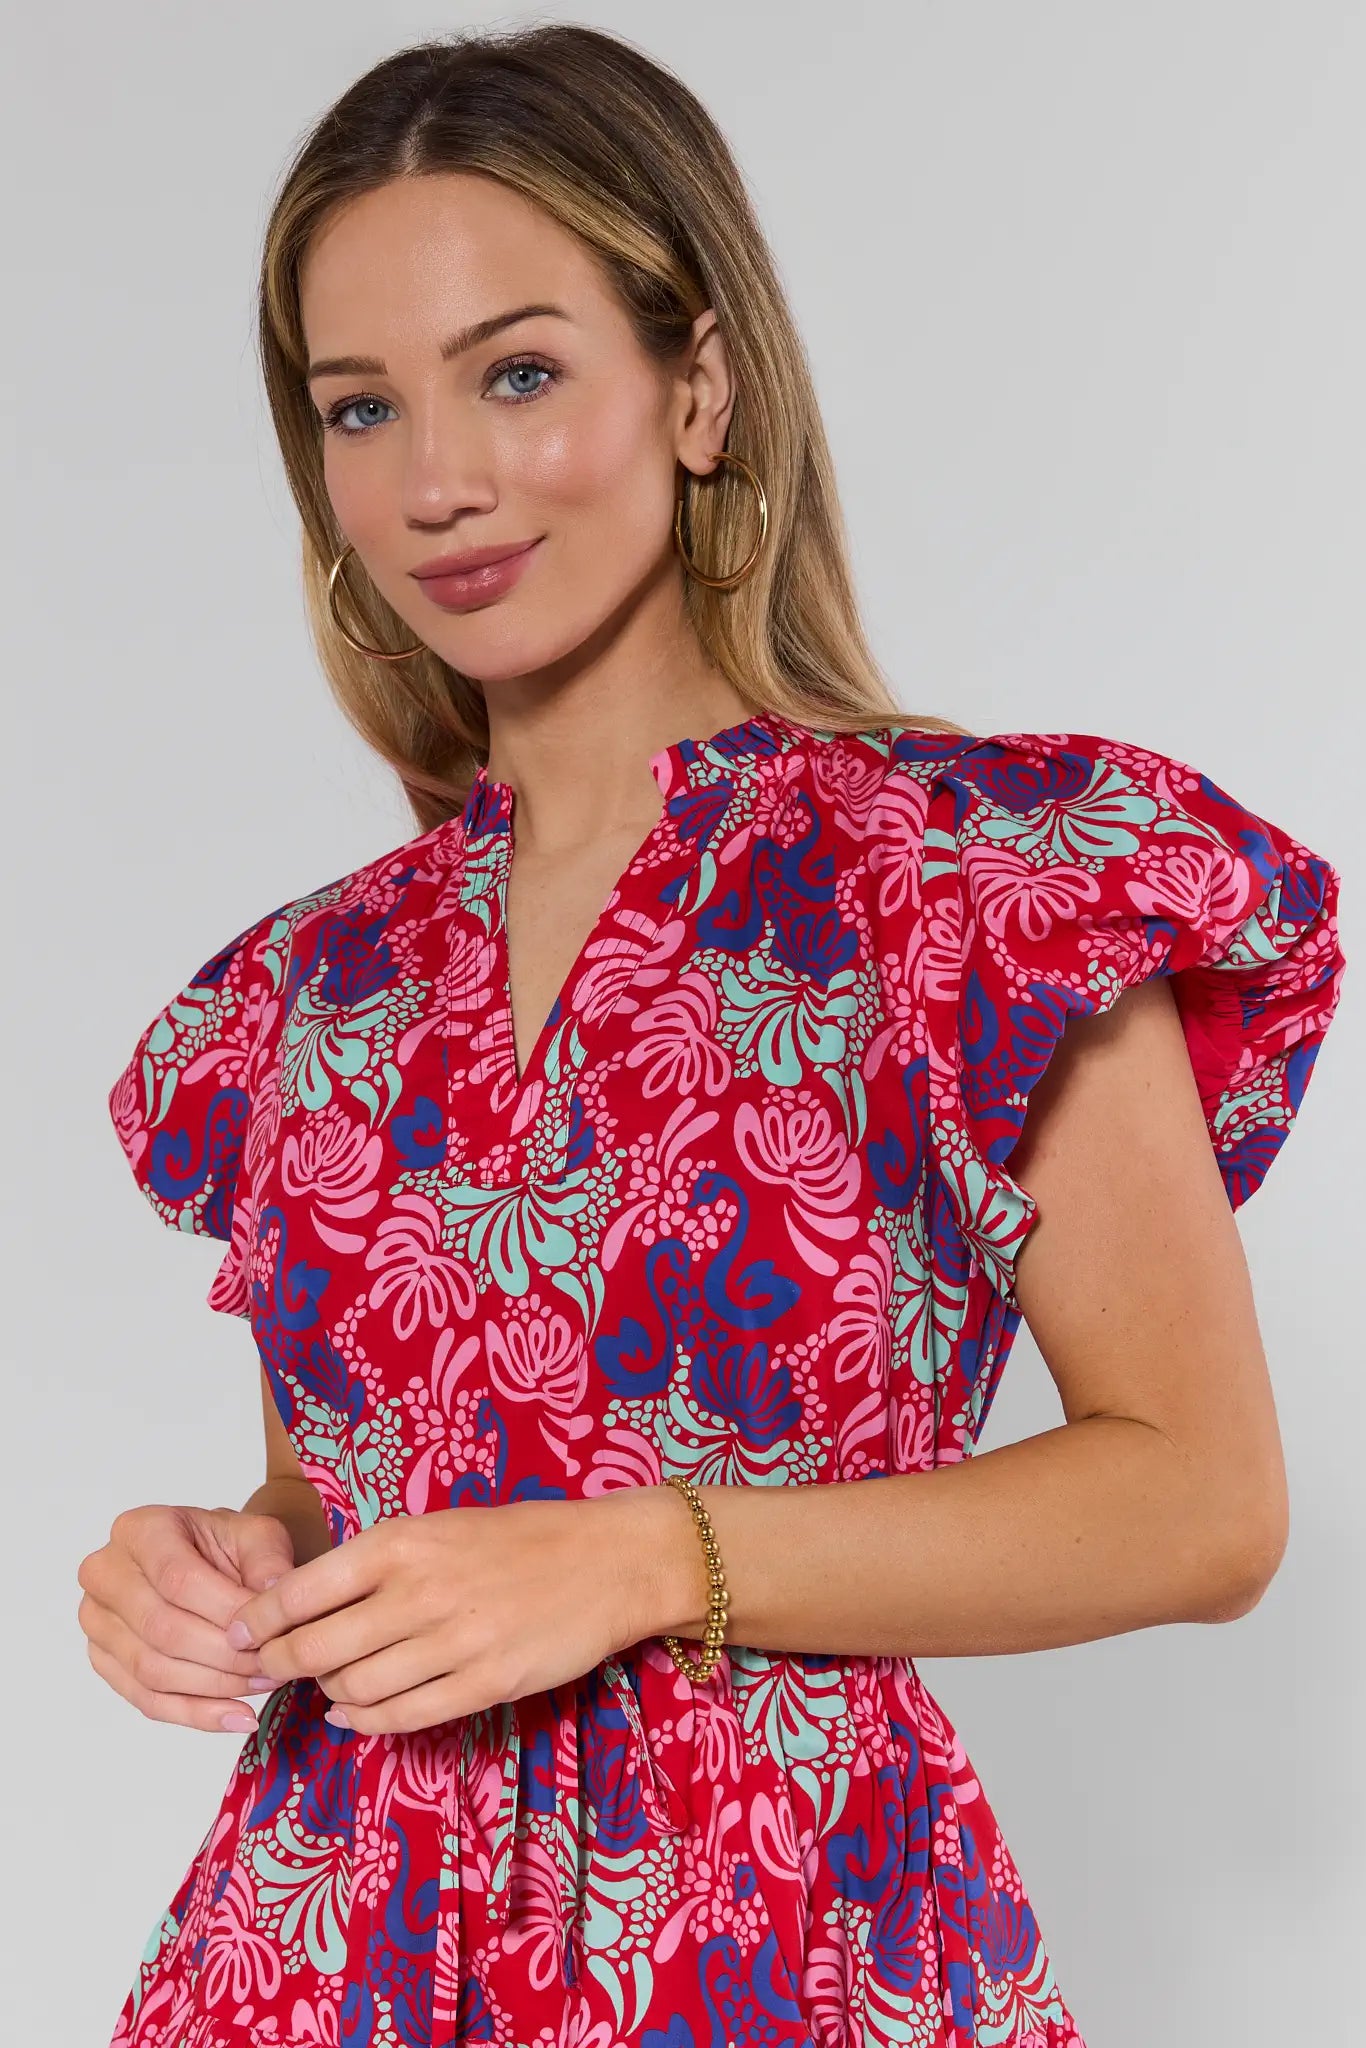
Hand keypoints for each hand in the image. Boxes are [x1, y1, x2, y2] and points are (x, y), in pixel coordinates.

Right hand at [77, 1503, 294, 1733]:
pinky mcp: (104, 1660)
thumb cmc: (225, 1546)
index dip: (226, 1611)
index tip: (270, 1630)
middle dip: (225, 1655)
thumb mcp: (256, 1535)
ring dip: (215, 1687)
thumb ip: (267, 1560)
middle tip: (273, 1663)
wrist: (202, 1561)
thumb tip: (274, 1594)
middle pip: (162, 1630)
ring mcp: (97, 1621)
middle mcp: (105, 1573)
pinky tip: (239, 1716)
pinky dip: (196, 1714)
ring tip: (264, 1684)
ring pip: (153, 1671)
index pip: (177, 1579)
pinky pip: (147, 1700)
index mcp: (139, 1530)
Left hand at [223, 1493, 654, 1736]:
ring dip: (326, 1695)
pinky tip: (353, 1714)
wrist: (606, 1560)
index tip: (237, 1635)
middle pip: (315, 1650)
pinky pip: (401, 1717)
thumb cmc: (520, 1537)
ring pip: (354, 1688)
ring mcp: (451, 1643)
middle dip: (278, 1666)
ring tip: (322, 1689)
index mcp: (401, 1542)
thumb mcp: (440, 1526)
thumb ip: (378, 1562)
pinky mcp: (483, 1684)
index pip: (299, 1592)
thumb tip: (309, 1605)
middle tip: (266, 1671)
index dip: (256, 1622)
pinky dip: (364, 1722)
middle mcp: (418, 1592)